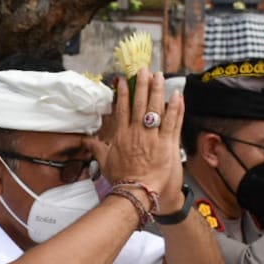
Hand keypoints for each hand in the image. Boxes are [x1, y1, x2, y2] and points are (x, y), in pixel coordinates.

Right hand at [101, 70, 183, 206]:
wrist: (137, 193)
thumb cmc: (122, 180)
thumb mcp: (105, 162)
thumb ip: (96, 148)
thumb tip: (86, 141)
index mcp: (122, 135)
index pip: (123, 108)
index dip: (124, 92)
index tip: (125, 79)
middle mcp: (137, 132)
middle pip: (140, 103)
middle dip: (143, 84)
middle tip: (145, 70)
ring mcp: (153, 137)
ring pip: (156, 108)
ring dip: (158, 90)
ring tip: (160, 76)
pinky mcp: (167, 144)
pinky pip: (173, 122)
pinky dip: (176, 108)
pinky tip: (177, 95)